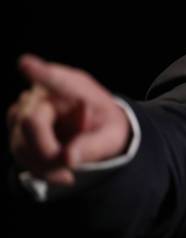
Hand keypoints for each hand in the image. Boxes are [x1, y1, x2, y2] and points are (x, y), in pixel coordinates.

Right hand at [6, 55, 130, 185]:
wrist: (98, 133)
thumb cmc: (107, 127)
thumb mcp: (113, 136)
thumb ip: (94, 145)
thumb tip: (69, 158)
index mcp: (75, 87)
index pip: (55, 78)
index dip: (40, 73)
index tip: (26, 64)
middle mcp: (46, 93)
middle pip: (30, 122)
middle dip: (47, 152)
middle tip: (69, 168)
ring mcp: (29, 110)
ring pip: (19, 141)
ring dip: (43, 165)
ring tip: (69, 172)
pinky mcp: (20, 128)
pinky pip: (20, 152)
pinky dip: (39, 169)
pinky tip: (59, 173)